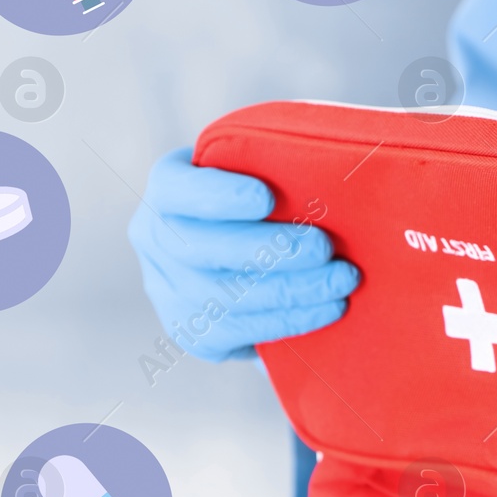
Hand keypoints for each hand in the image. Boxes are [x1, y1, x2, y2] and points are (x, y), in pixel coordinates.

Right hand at [126, 147, 358, 361]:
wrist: (250, 242)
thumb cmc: (269, 188)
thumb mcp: (261, 164)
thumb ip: (276, 162)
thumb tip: (322, 167)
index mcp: (167, 187)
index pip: (178, 189)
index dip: (218, 196)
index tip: (266, 197)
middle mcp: (154, 239)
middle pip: (201, 251)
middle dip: (269, 252)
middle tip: (325, 248)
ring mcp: (167, 290)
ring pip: (221, 300)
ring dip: (291, 293)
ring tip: (341, 283)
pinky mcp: (191, 332)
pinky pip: (236, 333)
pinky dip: (288, 322)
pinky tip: (326, 309)